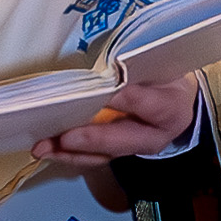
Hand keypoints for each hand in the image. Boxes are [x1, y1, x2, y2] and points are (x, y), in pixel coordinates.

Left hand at [43, 68, 199, 172]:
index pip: (148, 104)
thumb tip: (109, 64)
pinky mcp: (115, 152)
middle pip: (121, 140)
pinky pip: (91, 157)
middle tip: (65, 137)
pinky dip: (67, 154)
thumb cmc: (165, 77)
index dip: (126, 100)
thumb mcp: (161, 65)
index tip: (106, 94)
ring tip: (44, 147)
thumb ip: (138, 64)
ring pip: (102, 154)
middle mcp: (153, 136)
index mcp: (170, 108)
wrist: (176, 101)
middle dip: (90, 139)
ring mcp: (133, 148)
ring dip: (70, 152)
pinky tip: (47, 149)